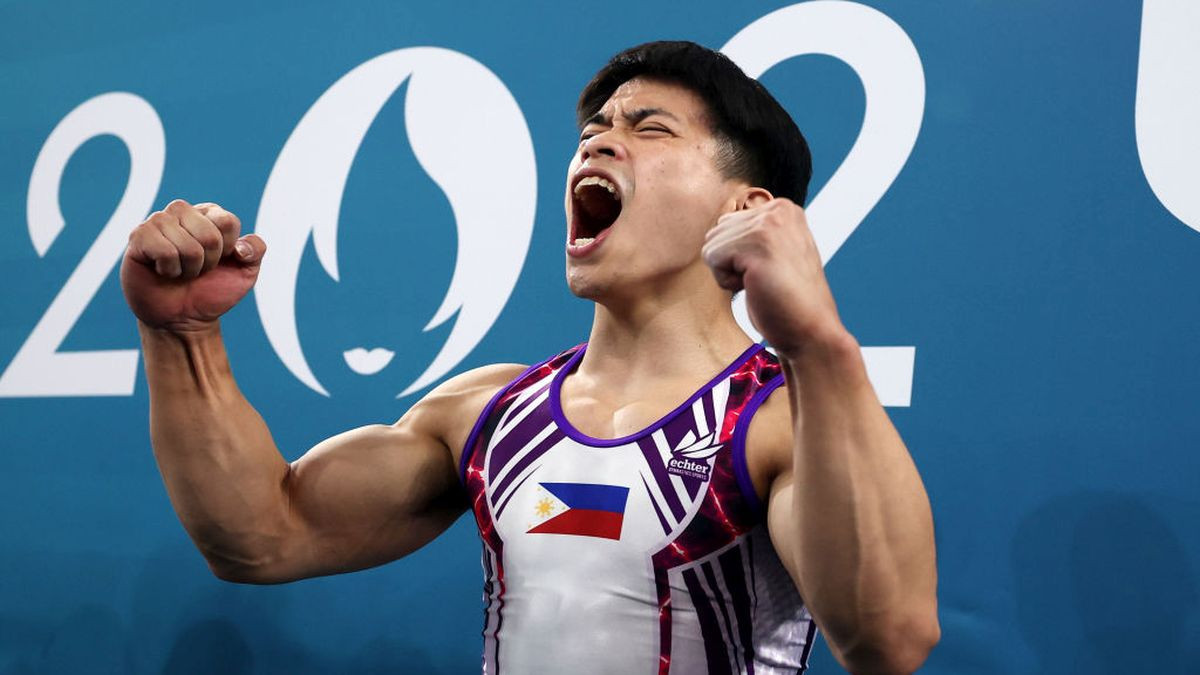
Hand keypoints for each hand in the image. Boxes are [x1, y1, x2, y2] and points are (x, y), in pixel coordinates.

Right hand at [120, 199, 265, 332]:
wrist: (183, 319)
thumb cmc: (212, 291)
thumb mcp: (245, 272)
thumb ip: (255, 250)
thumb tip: (241, 246)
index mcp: (209, 214)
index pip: (228, 222)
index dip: (227, 250)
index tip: (219, 261)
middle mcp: (182, 212)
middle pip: (209, 234)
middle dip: (208, 262)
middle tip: (197, 270)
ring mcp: (158, 221)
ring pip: (187, 244)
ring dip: (188, 268)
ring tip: (180, 272)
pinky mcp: (138, 236)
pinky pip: (164, 250)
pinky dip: (170, 270)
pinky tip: (163, 271)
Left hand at [702, 198, 845, 356]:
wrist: (811, 331)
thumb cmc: (786, 300)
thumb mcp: (770, 254)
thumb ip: (749, 234)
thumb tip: (718, 226)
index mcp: (783, 209)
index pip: (727, 224)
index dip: (738, 257)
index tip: (769, 271)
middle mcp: (778, 209)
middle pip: (716, 231)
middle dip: (731, 262)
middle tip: (765, 280)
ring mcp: (769, 224)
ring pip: (711, 245)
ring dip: (729, 273)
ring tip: (762, 283)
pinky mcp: (757, 243)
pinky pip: (712, 257)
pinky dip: (727, 281)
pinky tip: (755, 287)